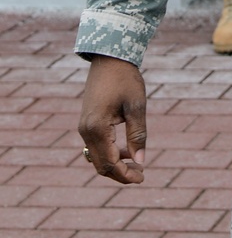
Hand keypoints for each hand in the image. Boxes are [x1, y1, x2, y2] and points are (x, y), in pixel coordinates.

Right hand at [78, 56, 146, 184]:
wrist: (109, 58)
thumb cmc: (125, 79)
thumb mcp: (136, 106)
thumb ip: (138, 135)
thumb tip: (141, 161)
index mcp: (97, 128)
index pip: (110, 163)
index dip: (125, 175)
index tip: (142, 178)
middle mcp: (86, 131)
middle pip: (100, 165)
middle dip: (120, 173)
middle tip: (141, 174)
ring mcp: (83, 127)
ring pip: (96, 157)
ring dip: (114, 164)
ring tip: (136, 162)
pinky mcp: (86, 123)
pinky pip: (95, 147)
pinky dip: (108, 153)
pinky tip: (125, 150)